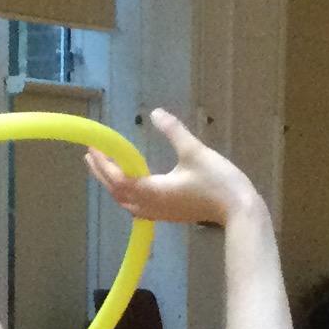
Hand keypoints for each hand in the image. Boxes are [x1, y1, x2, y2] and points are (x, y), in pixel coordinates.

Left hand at [85, 106, 259, 228]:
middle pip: (117, 192)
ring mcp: (159, 213)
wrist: (238, 211)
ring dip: (112, 185)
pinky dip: (126, 193)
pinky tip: (129, 184)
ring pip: (125, 201)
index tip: (93, 147)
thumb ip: (173, 131)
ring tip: (104, 168)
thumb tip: (156, 113)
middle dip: (102, 174)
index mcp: (152, 191)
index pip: (118, 178)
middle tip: (91, 155)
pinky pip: (137, 206)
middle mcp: (150, 205)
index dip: (103, 163)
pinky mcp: (168, 214)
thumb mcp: (195, 151)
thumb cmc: (217, 182)